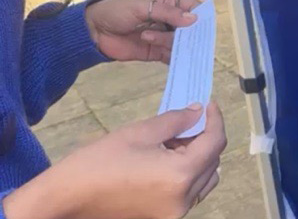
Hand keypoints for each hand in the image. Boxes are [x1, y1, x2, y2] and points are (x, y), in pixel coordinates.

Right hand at [4, 103, 226, 218]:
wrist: (69, 197)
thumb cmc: (103, 159)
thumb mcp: (141, 132)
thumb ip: (176, 120)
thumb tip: (198, 110)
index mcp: (180, 176)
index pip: (215, 143)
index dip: (216, 119)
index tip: (209, 103)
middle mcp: (184, 200)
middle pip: (213, 162)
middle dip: (205, 137)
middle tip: (187, 118)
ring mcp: (175, 214)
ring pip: (205, 180)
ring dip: (199, 156)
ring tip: (175, 139)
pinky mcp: (164, 218)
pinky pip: (190, 193)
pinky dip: (188, 173)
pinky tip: (167, 157)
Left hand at [85, 0, 199, 61]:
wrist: (95, 32)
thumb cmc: (117, 12)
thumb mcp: (142, 8)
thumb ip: (167, 13)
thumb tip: (194, 19)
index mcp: (170, 2)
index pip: (193, 7)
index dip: (199, 16)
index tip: (198, 26)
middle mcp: (171, 19)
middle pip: (191, 28)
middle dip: (186, 34)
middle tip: (173, 37)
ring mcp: (164, 36)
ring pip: (182, 43)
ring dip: (169, 43)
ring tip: (146, 37)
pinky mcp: (157, 52)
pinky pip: (172, 56)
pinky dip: (173, 59)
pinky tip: (166, 57)